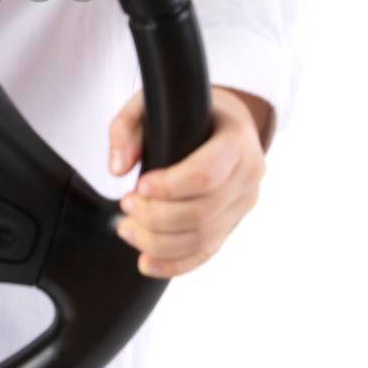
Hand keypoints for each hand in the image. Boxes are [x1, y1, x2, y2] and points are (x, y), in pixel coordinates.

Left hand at [106, 86, 268, 277]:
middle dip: (157, 217)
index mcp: (237, 140)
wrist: (224, 121)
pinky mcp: (233, 223)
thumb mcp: (154, 103)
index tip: (139, 187)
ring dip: (158, 242)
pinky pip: (206, 253)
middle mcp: (249, 174)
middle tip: (125, 205)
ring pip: (204, 237)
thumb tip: (118, 169)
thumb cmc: (187, 110)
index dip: (170, 187)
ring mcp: (244, 203)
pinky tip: (145, 263)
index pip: (207, 174)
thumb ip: (126, 127)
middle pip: (203, 212)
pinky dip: (174, 264)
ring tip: (126, 229)